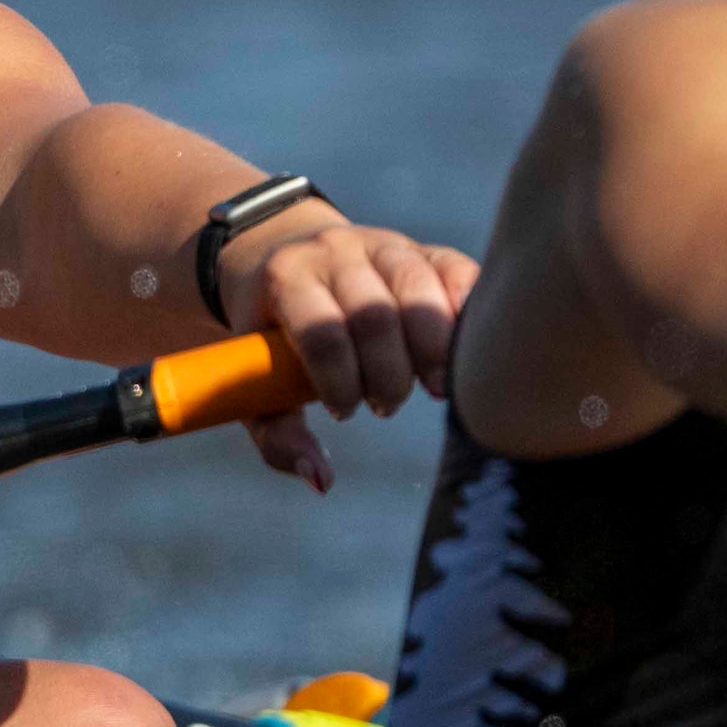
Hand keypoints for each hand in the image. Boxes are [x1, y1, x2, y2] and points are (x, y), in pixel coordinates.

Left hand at [225, 219, 477, 491]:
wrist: (287, 255)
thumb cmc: (276, 337)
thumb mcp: (258, 381)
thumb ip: (280, 434)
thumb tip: (322, 482)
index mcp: (286, 278)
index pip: (322, 331)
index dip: (339, 381)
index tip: (343, 411)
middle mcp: (335, 251)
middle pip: (375, 314)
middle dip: (388, 373)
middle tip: (385, 406)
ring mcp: (382, 244)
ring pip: (419, 288)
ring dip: (433, 349)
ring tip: (434, 389)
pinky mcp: (422, 248)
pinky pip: (455, 269)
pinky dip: (467, 310)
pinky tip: (467, 352)